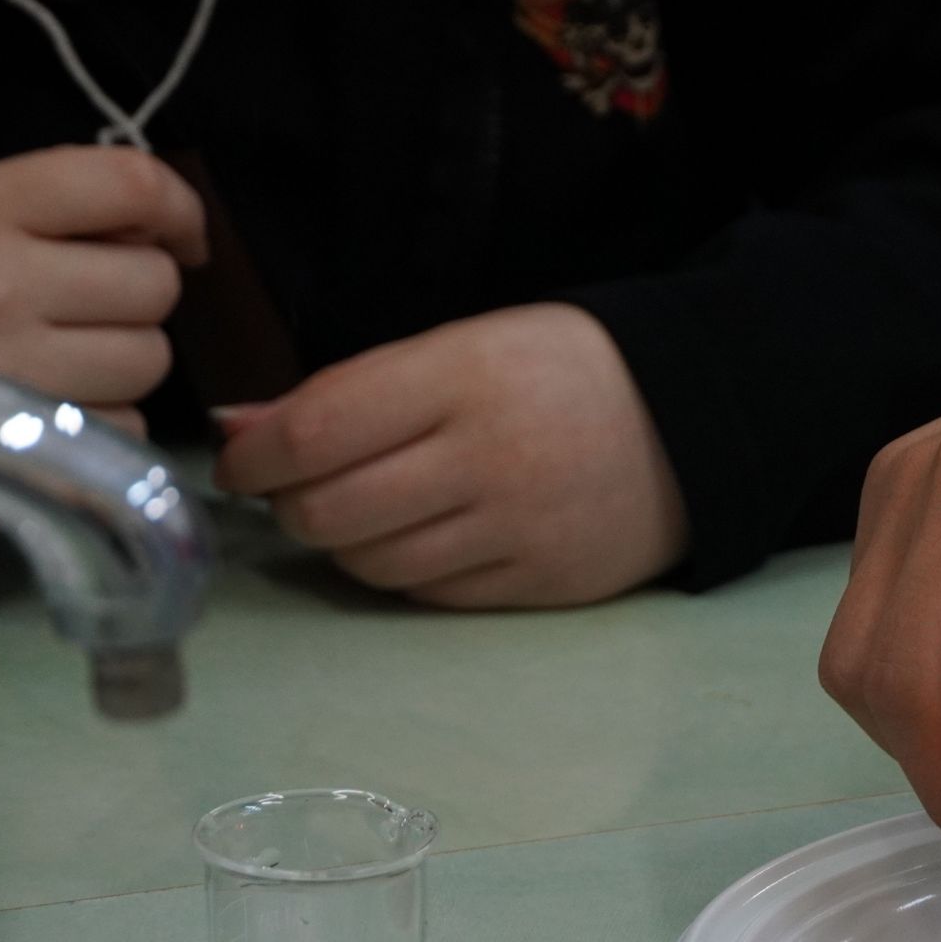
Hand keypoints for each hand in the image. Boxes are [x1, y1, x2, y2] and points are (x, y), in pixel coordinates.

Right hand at [0, 146, 205, 439]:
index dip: (177, 207)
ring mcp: (10, 374)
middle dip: (133, 295)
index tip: (180, 235)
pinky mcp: (36, 448)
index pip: (127, 184)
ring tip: (55, 360)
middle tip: (77, 307)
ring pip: (152, 358)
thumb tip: (171, 227)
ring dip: (123, 361)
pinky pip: (131, 426)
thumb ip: (61, 205)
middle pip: (155, 282)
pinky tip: (49, 409)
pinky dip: (106, 422)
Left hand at [214, 303, 687, 606]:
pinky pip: (431, 596)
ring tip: (366, 511)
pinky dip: (405, 572)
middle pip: (331, 512)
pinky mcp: (540, 585)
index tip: (242, 459)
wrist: (698, 421)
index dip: (255, 455)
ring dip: (345, 543)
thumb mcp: (467, 345)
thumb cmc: (566, 371)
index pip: (317, 431)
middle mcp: (488, 460)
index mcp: (464, 379)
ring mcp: (517, 532)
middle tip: (302, 487)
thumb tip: (242, 430)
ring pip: (373, 565)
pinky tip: (422, 538)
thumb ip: (357, 388)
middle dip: (293, 504)